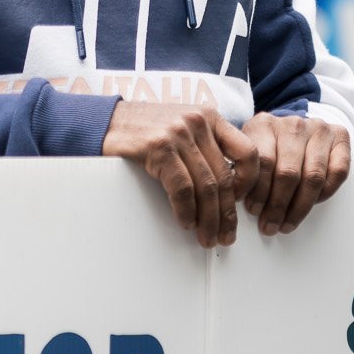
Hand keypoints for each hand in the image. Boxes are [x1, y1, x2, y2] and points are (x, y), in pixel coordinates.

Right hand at [103, 103, 259, 248]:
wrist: (104, 120)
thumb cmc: (143, 129)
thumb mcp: (182, 126)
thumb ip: (204, 146)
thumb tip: (224, 188)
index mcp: (210, 117)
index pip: (247, 152)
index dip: (249, 184)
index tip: (240, 205)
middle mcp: (198, 122)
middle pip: (225, 177)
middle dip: (227, 214)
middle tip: (226, 236)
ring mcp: (179, 134)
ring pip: (207, 186)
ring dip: (209, 219)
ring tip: (207, 237)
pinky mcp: (158, 147)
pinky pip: (182, 188)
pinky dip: (186, 211)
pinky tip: (186, 222)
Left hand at [241, 113, 351, 235]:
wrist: (297, 127)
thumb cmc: (269, 146)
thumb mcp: (250, 149)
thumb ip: (243, 169)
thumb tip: (234, 199)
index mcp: (264, 124)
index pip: (263, 162)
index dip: (258, 192)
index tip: (253, 211)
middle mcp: (293, 124)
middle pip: (287, 173)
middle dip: (278, 206)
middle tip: (270, 225)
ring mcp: (318, 129)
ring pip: (312, 176)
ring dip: (299, 206)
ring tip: (287, 222)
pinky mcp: (339, 137)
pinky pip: (337, 172)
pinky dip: (325, 193)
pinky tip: (311, 204)